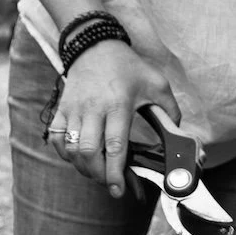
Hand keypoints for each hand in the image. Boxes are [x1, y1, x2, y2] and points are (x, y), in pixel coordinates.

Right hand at [47, 41, 180, 197]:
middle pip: (88, 152)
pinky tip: (79, 159)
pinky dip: (65, 154)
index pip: (114, 145)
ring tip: (99, 173)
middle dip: (99, 175)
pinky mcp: (62, 108)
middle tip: (111, 185)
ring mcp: (74, 108)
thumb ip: (170, 112)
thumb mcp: (158, 84)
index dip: (115, 172)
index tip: (119, 190)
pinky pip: (57, 138)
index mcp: (118, 104)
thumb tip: (179, 138)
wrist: (94, 44)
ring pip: (71, 148)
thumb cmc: (128, 67)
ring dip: (83, 168)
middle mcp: (93, 108)